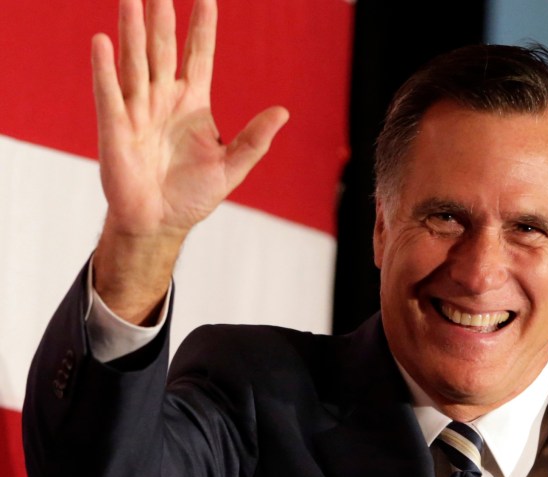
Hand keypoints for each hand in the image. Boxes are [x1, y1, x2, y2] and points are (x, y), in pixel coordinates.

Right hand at [91, 0, 287, 323]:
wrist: (161, 223)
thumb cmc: (193, 195)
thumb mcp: (232, 167)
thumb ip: (255, 140)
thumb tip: (283, 112)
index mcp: (193, 103)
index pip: (199, 56)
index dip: (202, 28)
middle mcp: (164, 99)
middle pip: (163, 50)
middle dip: (163, 19)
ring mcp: (139, 111)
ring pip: (135, 62)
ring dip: (134, 31)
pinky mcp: (116, 128)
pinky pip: (110, 94)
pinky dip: (105, 69)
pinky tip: (103, 42)